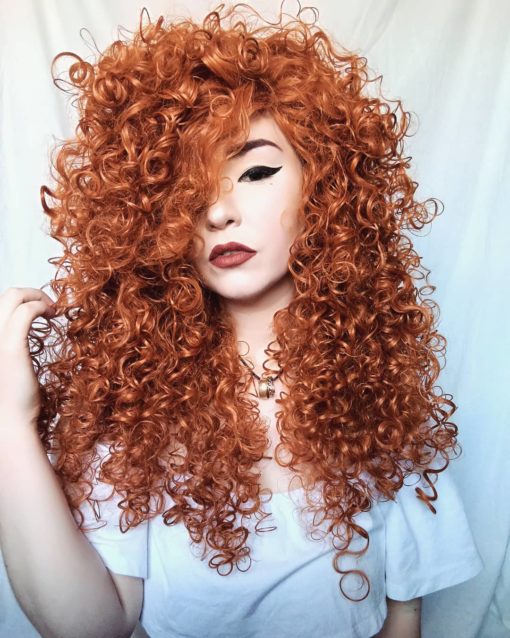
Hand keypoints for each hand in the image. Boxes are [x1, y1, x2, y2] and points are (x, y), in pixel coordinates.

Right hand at [0, 287, 56, 426]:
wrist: (9, 423)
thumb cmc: (12, 400)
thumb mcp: (8, 366)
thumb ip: (11, 346)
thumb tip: (21, 335)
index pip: (1, 305)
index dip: (22, 301)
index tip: (41, 310)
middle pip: (5, 295)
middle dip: (31, 293)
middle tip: (50, 307)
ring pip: (12, 296)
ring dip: (38, 297)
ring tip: (53, 310)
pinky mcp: (10, 347)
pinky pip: (25, 312)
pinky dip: (40, 306)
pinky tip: (51, 315)